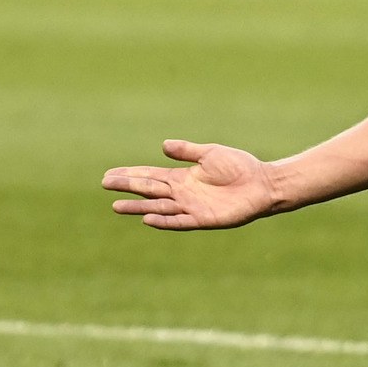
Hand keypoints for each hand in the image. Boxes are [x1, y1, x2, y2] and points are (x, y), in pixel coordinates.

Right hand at [102, 140, 280, 230]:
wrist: (263, 183)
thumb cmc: (240, 167)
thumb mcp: (210, 153)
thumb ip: (187, 151)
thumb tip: (163, 145)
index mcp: (183, 177)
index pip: (150, 175)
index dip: (131, 174)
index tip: (109, 173)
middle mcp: (183, 193)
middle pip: (149, 190)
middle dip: (128, 187)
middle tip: (105, 184)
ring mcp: (191, 207)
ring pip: (158, 207)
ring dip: (138, 207)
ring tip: (117, 206)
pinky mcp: (203, 219)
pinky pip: (179, 221)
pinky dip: (164, 221)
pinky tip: (147, 218)